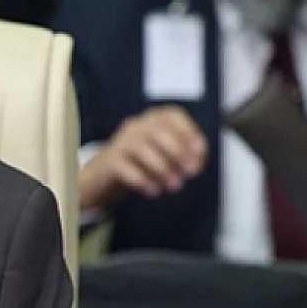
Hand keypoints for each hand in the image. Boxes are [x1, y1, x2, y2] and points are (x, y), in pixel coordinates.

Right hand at [80, 105, 206, 209]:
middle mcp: (136, 125)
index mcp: (154, 119)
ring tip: (174, 186)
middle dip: (178, 152)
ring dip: (162, 169)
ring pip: (142, 149)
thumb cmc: (144, 163)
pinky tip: (153, 191)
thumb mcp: (167, 155)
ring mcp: (121, 141)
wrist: (106, 174)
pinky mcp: (110, 160)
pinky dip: (143, 180)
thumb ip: (186, 156)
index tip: (200, 152)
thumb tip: (195, 163)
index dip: (189, 132)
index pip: (172, 116)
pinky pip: (126, 167)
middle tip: (189, 173)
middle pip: (158, 132)